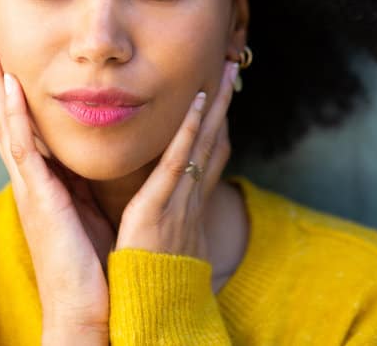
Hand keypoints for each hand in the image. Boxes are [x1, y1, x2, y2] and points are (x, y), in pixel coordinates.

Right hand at [0, 22, 110, 343]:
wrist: (87, 311)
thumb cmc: (92, 264)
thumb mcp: (87, 207)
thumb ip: (80, 177)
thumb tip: (86, 150)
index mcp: (40, 177)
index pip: (18, 119)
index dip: (8, 81)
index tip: (4, 45)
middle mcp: (27, 177)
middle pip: (1, 112)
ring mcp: (28, 187)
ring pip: (3, 122)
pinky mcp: (38, 200)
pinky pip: (22, 150)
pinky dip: (14, 115)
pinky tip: (10, 85)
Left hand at [115, 60, 237, 262]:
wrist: (145, 311)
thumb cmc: (146, 279)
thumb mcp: (159, 239)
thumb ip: (160, 214)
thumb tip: (155, 201)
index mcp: (186, 203)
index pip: (206, 153)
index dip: (215, 121)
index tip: (219, 91)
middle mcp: (189, 197)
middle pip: (213, 139)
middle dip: (223, 102)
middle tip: (231, 65)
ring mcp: (178, 201)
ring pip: (203, 142)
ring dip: (216, 104)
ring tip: (224, 69)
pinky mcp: (159, 207)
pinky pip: (178, 162)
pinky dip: (191, 131)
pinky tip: (200, 104)